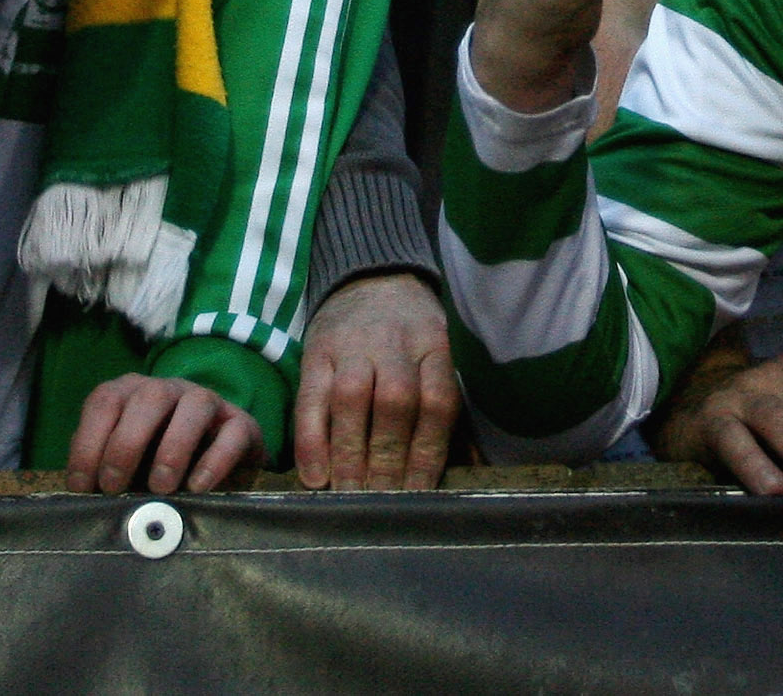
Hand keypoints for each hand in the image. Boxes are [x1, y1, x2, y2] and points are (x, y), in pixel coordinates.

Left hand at [63, 373, 262, 493]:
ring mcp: (209, 402)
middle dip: (126, 443)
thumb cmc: (154, 469)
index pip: (105, 401)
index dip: (89, 441)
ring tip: (160, 487)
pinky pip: (234, 432)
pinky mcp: (242, 424)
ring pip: (195, 404)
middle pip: (149, 396)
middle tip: (115, 487)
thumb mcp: (125, 469)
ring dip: (173, 446)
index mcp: (132, 394)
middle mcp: (169, 389)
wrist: (214, 470)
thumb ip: (107, 474)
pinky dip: (215, 460)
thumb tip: (87, 500)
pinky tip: (197, 488)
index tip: (83, 487)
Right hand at [292, 273, 457, 489]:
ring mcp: (352, 345)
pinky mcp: (316, 351)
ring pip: (352, 399)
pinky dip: (311, 441)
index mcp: (434, 344)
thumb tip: (472, 470)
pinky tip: (315, 476)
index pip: (437, 402)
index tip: (419, 495)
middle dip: (388, 460)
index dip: (428, 453)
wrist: (370, 279)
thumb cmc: (411, 335)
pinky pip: (310, 398)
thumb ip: (450, 409)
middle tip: (381, 503)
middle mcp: (394, 342)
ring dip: (350, 454)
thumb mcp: (439, 355)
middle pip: (395, 402)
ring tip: (350, 495)